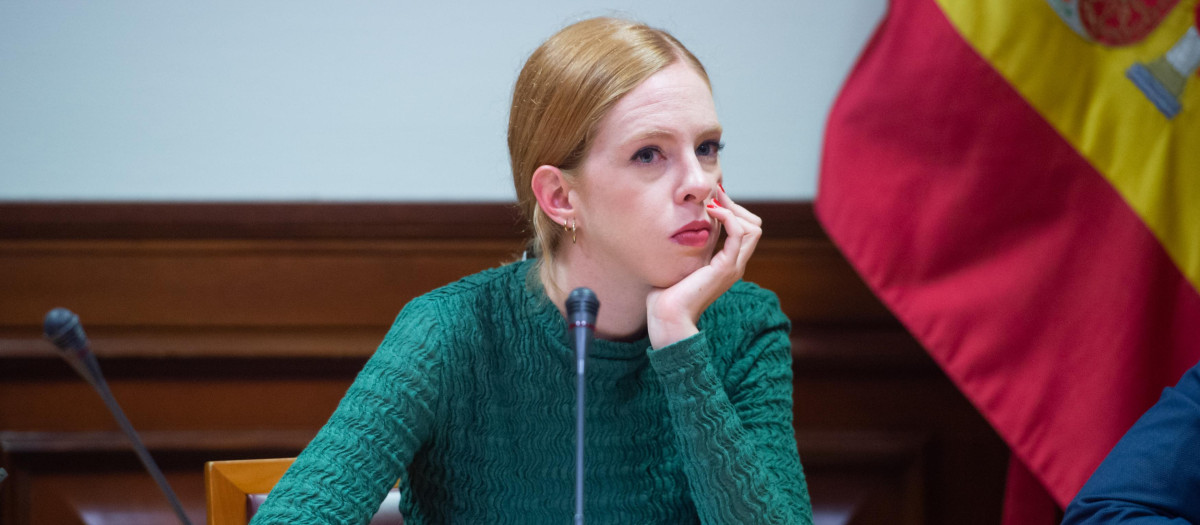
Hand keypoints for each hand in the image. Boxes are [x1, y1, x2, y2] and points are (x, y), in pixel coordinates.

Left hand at [646, 186, 762, 348]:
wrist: (666, 315)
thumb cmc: (668, 291)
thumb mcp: (683, 261)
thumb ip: (692, 246)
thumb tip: (688, 224)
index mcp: (728, 263)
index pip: (746, 229)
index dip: (732, 210)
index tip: (713, 199)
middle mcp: (736, 264)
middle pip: (754, 225)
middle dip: (736, 206)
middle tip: (714, 197)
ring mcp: (733, 267)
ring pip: (753, 227)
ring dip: (733, 209)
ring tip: (712, 203)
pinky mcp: (726, 267)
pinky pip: (739, 234)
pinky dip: (728, 217)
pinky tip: (711, 212)